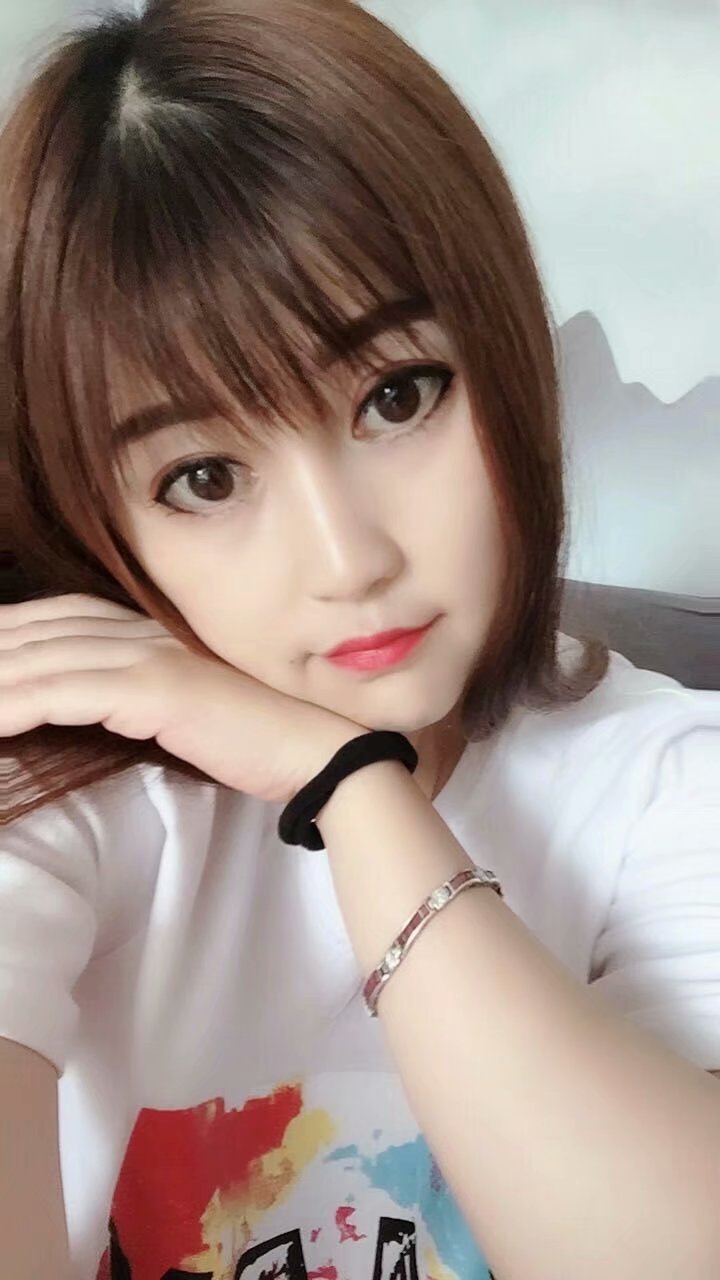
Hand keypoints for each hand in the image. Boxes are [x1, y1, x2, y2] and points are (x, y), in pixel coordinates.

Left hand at [0, 593, 362, 803]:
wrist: (322, 752)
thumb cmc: (264, 741)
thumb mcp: (195, 709)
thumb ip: (149, 696)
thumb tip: (106, 707)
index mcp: (158, 633)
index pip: (67, 615)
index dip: (17, 626)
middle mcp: (148, 633)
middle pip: (44, 627)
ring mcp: (151, 657)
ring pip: (43, 658)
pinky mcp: (155, 690)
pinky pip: (61, 691)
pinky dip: (15, 703)